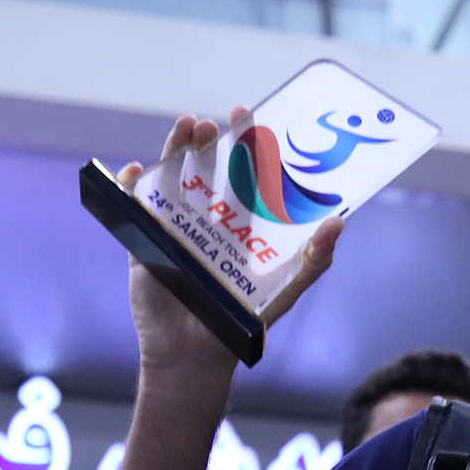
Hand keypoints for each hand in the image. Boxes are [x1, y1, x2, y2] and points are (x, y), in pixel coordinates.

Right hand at [115, 108, 343, 379]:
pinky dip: (129, 185)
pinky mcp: (144, 240)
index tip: (248, 116)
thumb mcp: (286, 288)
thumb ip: (315, 259)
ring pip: (171, 177)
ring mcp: (173, 225)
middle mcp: (207, 216)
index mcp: (240, 219)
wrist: (197, 353)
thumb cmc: (245, 320)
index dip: (245, 140)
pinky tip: (136, 171)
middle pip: (204, 164)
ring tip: (185, 129)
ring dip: (174, 148)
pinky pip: (132, 206)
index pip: (243, 169)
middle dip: (206, 138)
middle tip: (210, 123)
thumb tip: (340, 222)